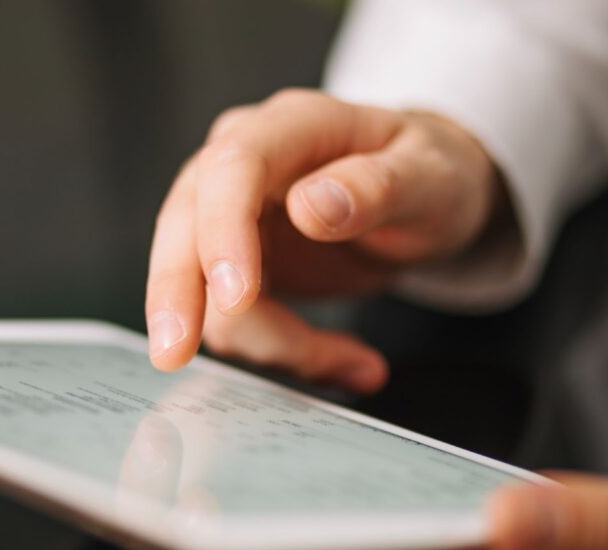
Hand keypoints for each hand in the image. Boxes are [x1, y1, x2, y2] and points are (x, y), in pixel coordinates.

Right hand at [145, 88, 498, 391]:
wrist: (420, 196)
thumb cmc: (427, 173)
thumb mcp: (431, 177)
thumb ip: (377, 186)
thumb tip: (311, 206)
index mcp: (291, 126)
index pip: (231, 169)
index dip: (222, 232)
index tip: (234, 296)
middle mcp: (242, 163)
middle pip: (183, 225)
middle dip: (177, 295)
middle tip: (176, 355)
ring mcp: (229, 215)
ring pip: (204, 288)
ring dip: (268, 342)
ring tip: (353, 364)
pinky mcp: (232, 264)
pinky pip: (233, 318)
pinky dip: (282, 352)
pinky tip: (341, 362)